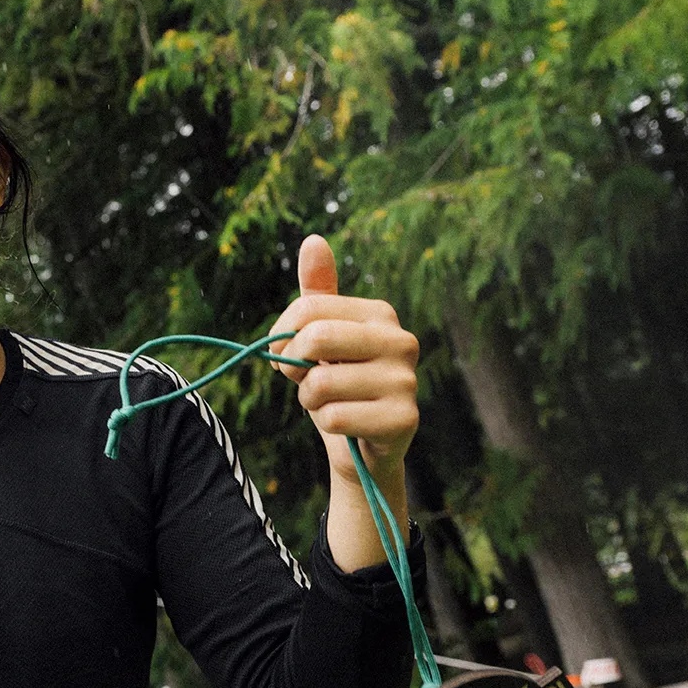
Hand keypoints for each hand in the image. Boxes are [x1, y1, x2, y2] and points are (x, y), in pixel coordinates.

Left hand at [266, 235, 419, 485]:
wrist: (360, 447)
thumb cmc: (337, 384)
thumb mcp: (321, 336)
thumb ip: (317, 292)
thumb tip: (313, 240)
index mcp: (380, 314)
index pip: (307, 310)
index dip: (281, 337)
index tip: (285, 355)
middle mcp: (401, 341)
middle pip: (315, 338)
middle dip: (293, 366)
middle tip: (302, 379)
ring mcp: (407, 381)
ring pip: (320, 385)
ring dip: (310, 401)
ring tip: (329, 403)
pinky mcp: (404, 419)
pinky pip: (334, 418)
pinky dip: (327, 425)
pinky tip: (346, 426)